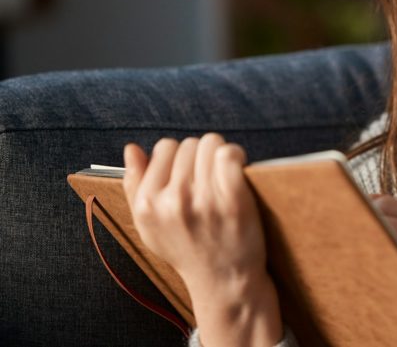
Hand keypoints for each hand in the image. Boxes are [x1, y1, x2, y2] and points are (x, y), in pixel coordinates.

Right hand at [122, 133, 281, 346]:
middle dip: (200, 156)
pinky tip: (238, 168)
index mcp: (147, 204)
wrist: (223, 281)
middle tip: (208, 179)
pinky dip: (236, 156)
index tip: (189, 174)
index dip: (179, 158)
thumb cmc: (187, 248)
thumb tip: (131, 148)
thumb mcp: (149, 225)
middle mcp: (172, 200)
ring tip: (222, 175)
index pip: (164, 147)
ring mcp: (203, 200)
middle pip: (190, 144)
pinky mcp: (233, 200)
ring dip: (219, 154)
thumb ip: (134, 185)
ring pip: (211, 143)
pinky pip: (229, 154)